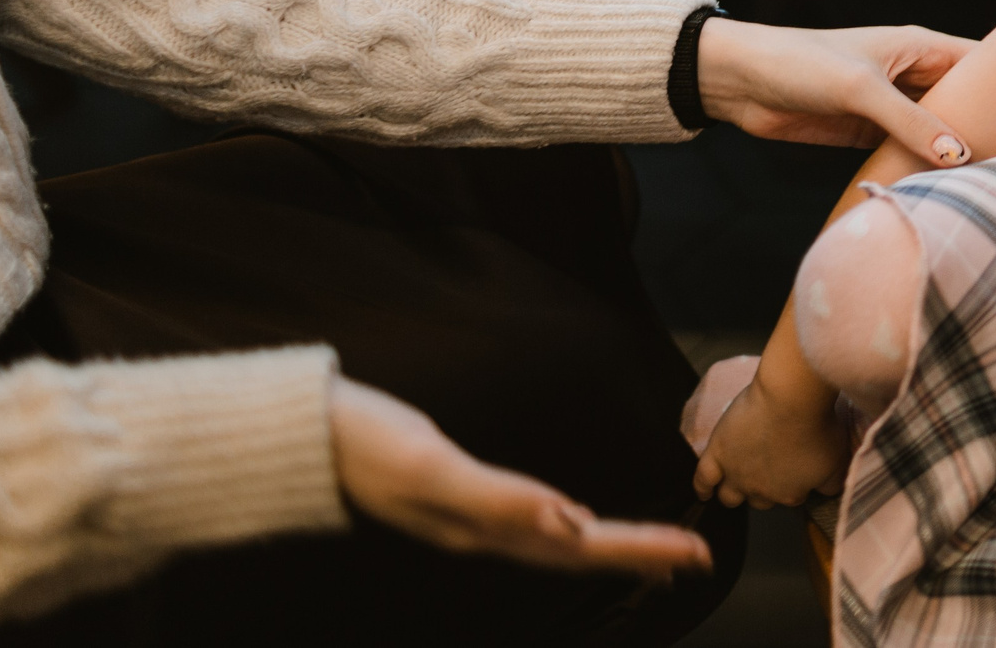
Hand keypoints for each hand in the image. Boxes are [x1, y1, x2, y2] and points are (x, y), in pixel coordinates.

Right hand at [330, 377, 714, 577]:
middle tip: (697, 557)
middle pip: (578, 551)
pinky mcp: (454, 496)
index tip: (694, 555)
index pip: (582, 547)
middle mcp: (482, 530)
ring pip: (555, 542)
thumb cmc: (362, 445)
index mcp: (487, 527)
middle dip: (639, 554)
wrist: (297, 439)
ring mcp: (466, 517)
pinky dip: (565, 528)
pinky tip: (571, 524)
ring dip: (609, 547)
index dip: (639, 551)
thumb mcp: (429, 467)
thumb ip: (494, 499)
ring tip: (655, 551)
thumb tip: (569, 524)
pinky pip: (528, 523)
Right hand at [691, 361, 853, 508]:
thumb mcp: (837, 461)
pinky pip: (703, 477)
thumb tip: (828, 492)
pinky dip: (702, 487)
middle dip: (765, 490)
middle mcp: (759, 490)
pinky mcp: (718, 451)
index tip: (798, 471)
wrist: (790, 399)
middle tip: (769, 473)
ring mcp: (736, 472)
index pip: (791, 498)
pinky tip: (703, 493)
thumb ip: (832, 483)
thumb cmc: (818, 427)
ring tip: (732, 490)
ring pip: (730, 495)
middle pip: (759, 500)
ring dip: (734, 493)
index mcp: (788, 494)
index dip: (794, 485)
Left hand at [693, 19, 974, 163]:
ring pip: (939, 129)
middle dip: (993, 123)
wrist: (742, 82)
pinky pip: (910, 150)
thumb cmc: (801, 65)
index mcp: (920, 47)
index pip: (982, 62)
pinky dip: (926, 166)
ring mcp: (892, 106)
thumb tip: (961, 156)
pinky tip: (949, 186)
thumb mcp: (862, 90)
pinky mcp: (869, 132)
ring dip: (959, 150)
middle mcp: (912, 75)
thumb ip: (911, 122)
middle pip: (966, 100)